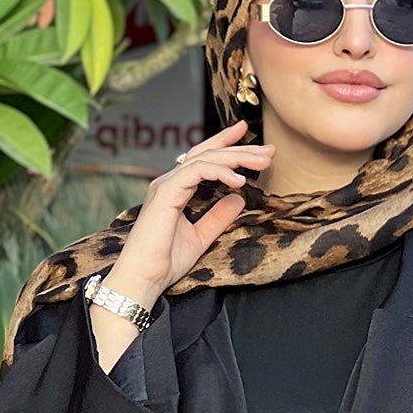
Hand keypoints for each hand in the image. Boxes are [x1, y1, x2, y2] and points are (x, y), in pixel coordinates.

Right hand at [105, 121, 269, 309]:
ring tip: (262, 161)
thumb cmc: (164, 262)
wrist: (144, 279)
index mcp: (176, 190)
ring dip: (236, 158)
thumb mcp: (201, 237)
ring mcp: (166, 185)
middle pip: (207, 154)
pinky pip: (195, 172)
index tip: (247, 133)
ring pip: (205, 159)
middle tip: (268, 150)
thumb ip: (218, 217)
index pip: (203, 159)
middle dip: (239, 149)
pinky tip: (239, 180)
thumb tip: (239, 198)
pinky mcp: (165, 193)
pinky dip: (219, 172)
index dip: (224, 144)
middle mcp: (170, 183)